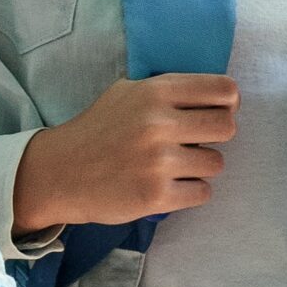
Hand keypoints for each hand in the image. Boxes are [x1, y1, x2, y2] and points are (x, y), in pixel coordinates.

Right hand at [10, 75, 239, 231]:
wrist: (59, 172)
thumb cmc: (97, 130)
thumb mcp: (126, 92)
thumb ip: (168, 90)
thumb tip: (217, 96)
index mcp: (155, 92)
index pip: (224, 90)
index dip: (227, 103)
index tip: (215, 112)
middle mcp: (159, 124)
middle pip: (227, 127)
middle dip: (215, 136)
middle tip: (193, 143)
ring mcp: (158, 162)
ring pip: (216, 163)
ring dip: (199, 167)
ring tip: (173, 167)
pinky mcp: (156, 196)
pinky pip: (203, 192)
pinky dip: (190, 192)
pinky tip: (167, 186)